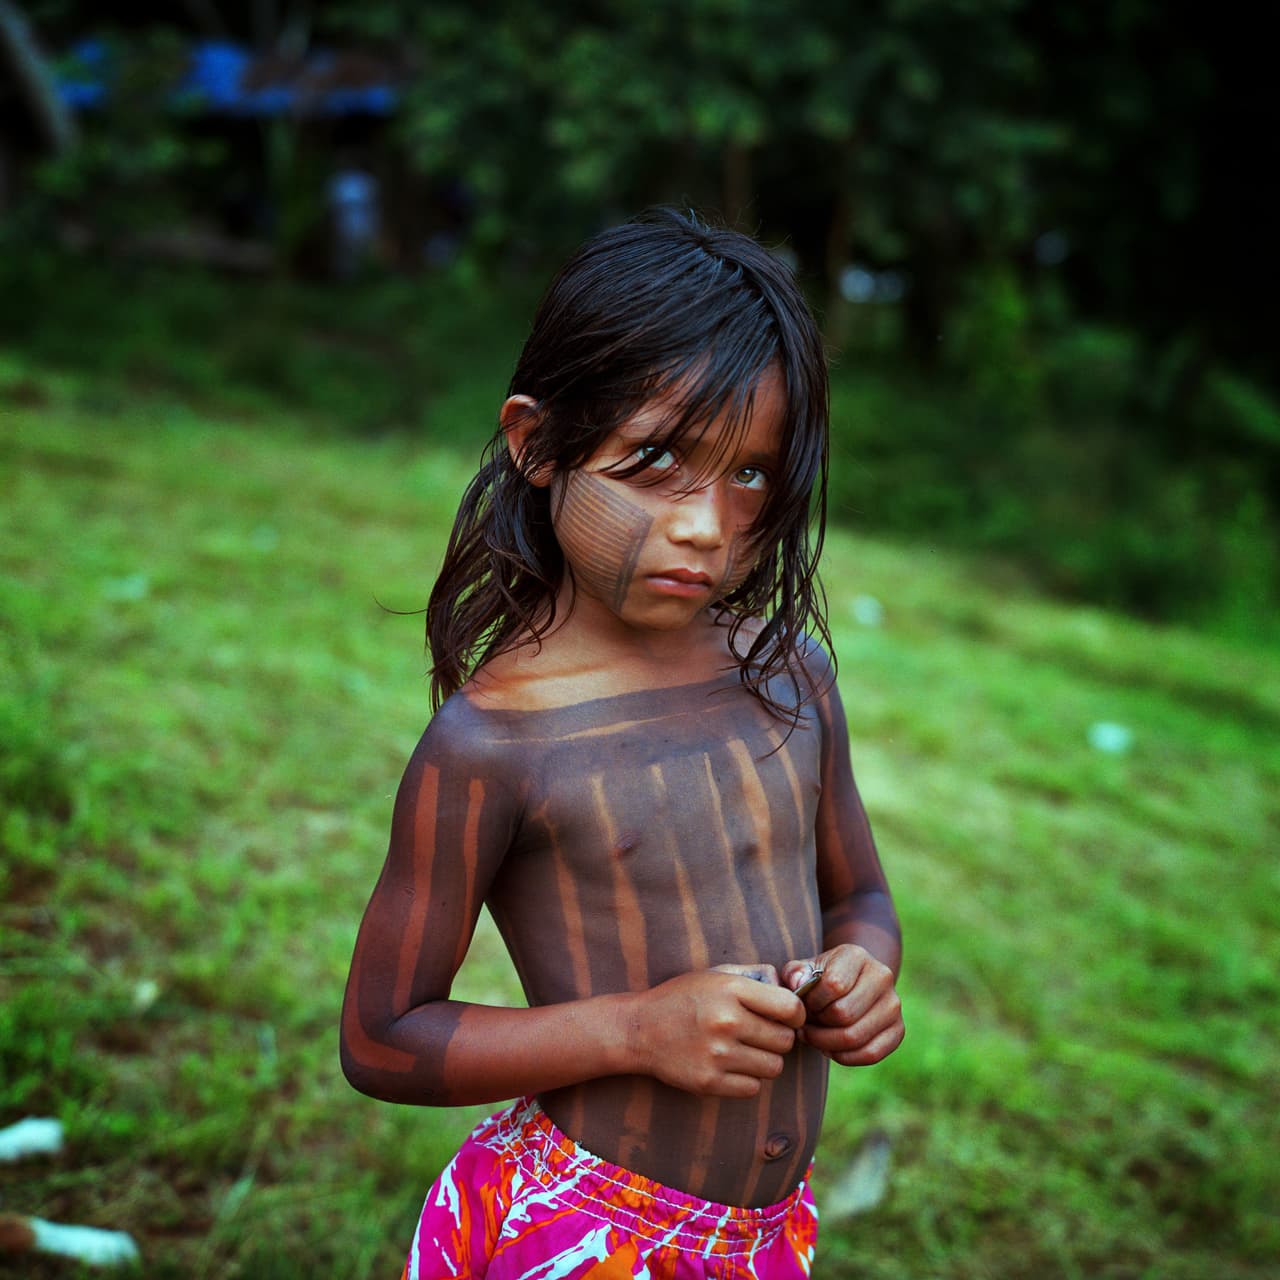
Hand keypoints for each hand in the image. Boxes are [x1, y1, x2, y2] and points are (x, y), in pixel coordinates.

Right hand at [626, 965, 805, 1097]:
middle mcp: (727, 1021)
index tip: (788, 1017)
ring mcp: (717, 1055)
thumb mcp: (714, 974)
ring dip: (765, 1060)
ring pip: (774, 1067)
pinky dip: (748, 1079)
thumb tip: (792, 990)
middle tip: (762, 1034)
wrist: (639, 1029)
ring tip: (746, 1050)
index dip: (796, 1014)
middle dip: (779, 1038)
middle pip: (785, 1041)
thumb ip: (754, 977)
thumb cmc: (682, 998)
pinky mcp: (709, 1082)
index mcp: (731, 990)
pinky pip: (753, 1088)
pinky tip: (731, 1065)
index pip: (790, 1007)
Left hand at [782, 945, 903, 1066]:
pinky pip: (870, 1054)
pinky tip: (831, 1048)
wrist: (852, 983)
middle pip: (844, 1014)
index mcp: (857, 956)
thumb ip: (794, 974)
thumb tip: (799, 984)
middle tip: (806, 1025)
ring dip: (826, 1043)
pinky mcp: (898, 1030)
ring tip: (814, 1037)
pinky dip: (845, 1057)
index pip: (833, 985)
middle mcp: (882, 976)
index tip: (804, 1004)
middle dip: (817, 1025)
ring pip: (855, 1037)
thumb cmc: (821, 978)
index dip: (812, 1001)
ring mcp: (893, 1004)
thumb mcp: (804, 969)